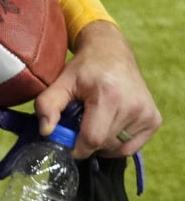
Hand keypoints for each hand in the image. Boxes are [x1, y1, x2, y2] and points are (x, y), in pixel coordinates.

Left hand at [33, 21, 159, 157]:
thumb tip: (46, 132)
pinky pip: (131, 146)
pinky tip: (108, 126)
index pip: (92, 139)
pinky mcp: (154, 120)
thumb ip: (47, 105)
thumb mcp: (60, 81)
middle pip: (104, 145)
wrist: (112, 52)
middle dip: (86, 142)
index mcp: (109, 96)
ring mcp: (147, 114)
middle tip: (78, 125)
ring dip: (102, 144)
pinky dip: (116, 144)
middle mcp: (133, 106)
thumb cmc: (84, 68)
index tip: (65, 140)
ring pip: (118, 149)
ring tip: (94, 121)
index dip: (75, 146)